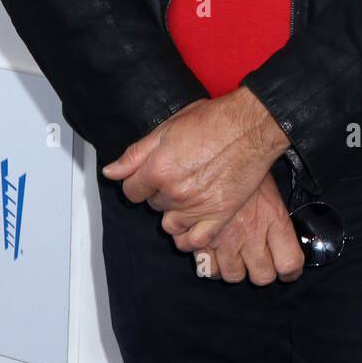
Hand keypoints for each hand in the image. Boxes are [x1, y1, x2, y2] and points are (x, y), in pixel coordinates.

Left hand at [100, 87, 289, 249]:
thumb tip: (111, 172)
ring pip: (169, 224)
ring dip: (174, 212)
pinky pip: (193, 241)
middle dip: (160, 193)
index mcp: (158, 169)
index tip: (153, 175)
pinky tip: (193, 222)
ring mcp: (196, 207)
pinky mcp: (218, 216)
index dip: (140, 182)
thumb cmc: (213, 121)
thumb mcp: (168, 128)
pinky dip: (189, 237)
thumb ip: (135, 154)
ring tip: (189, 195)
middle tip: (179, 176)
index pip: (131, 192)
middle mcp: (174, 192)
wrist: (251, 127)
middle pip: (152, 206)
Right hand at [194, 172, 305, 284]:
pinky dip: (207, 263)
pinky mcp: (200, 238)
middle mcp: (252, 235)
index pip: (290, 263)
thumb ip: (276, 218)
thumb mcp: (271, 188)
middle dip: (260, 271)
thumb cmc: (247, 164)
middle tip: (256, 260)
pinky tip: (210, 250)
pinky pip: (204, 267)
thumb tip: (280, 237)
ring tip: (231, 253)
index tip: (287, 271)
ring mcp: (225, 239)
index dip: (290, 271)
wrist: (219, 148)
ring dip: (231, 268)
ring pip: (230, 275)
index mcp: (274, 220)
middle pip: (261, 276)